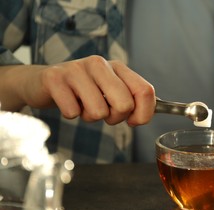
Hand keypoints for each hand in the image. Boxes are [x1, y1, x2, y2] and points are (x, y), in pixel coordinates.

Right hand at [5, 55, 155, 125]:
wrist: (44, 83)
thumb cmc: (83, 92)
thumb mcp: (110, 92)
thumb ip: (132, 100)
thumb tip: (149, 114)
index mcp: (118, 67)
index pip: (145, 91)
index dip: (144, 113)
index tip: (133, 121)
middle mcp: (100, 64)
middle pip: (124, 104)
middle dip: (115, 118)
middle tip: (103, 112)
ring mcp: (77, 69)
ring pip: (99, 112)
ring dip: (90, 117)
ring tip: (82, 104)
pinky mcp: (55, 78)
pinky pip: (73, 112)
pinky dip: (71, 114)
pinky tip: (67, 102)